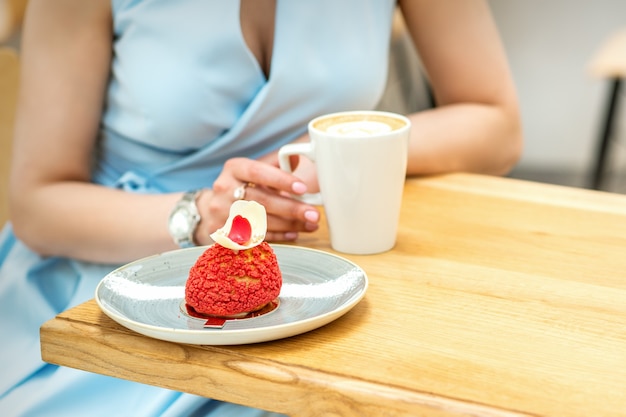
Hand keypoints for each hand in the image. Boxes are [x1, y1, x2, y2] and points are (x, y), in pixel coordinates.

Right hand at [194, 157, 319, 244]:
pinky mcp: (226, 234)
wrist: (210, 209)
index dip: (281, 180)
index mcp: (233, 169)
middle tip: (314, 214)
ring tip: (310, 224)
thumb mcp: (252, 169)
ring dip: (290, 225)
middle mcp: (224, 190)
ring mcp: (222, 214)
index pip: (257, 172)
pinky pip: (256, 236)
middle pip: (262, 201)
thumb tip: (297, 156)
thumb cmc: (240, 186)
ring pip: (261, 221)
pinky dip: (278, 236)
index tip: (303, 187)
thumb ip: (275, 163)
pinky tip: (294, 233)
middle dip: (292, 209)